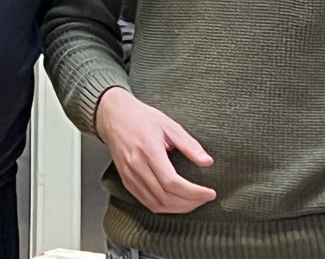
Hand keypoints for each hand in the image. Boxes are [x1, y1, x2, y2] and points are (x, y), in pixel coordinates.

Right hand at [94, 86, 215, 213]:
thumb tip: (207, 161)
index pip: (172, 182)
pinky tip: (175, 202)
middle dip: (190, 203)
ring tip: (193, 202)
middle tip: (205, 199)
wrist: (114, 116)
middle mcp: (137, 166)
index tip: (210, 193)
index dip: (193, 192)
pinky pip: (145, 202)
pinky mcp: (126, 180)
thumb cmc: (142, 118)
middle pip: (165, 197)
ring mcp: (129, 175)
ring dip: (177, 208)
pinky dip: (163, 207)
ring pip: (155, 204)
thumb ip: (188, 144)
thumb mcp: (169, 125)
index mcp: (149, 150)